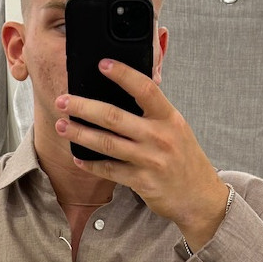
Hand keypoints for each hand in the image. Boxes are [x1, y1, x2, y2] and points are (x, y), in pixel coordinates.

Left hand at [53, 60, 227, 230]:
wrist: (200, 197)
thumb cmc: (184, 159)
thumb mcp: (177, 129)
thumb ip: (153, 113)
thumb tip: (123, 93)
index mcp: (169, 118)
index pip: (145, 89)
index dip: (123, 75)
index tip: (103, 64)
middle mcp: (160, 137)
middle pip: (114, 117)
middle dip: (84, 107)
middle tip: (64, 101)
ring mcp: (151, 160)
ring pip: (107, 143)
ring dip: (80, 134)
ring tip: (62, 126)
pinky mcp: (142, 182)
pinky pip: (110, 170)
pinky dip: (91, 164)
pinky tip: (78, 157)